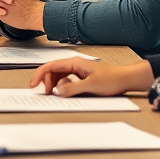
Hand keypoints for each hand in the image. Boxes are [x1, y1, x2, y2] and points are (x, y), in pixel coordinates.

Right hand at [29, 58, 154, 96]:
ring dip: (54, 85)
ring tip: (54, 95)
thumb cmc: (111, 80)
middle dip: (47, 82)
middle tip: (47, 94)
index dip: (40, 75)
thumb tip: (57, 91)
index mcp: (74, 63)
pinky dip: (62, 86)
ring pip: (59, 76)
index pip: (51, 66)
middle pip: (53, 71)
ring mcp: (77, 70)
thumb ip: (73, 89)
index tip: (33, 84)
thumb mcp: (91, 86)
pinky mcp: (81, 76)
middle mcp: (74, 64)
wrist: (125, 79)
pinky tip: (64, 93)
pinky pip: (66, 80)